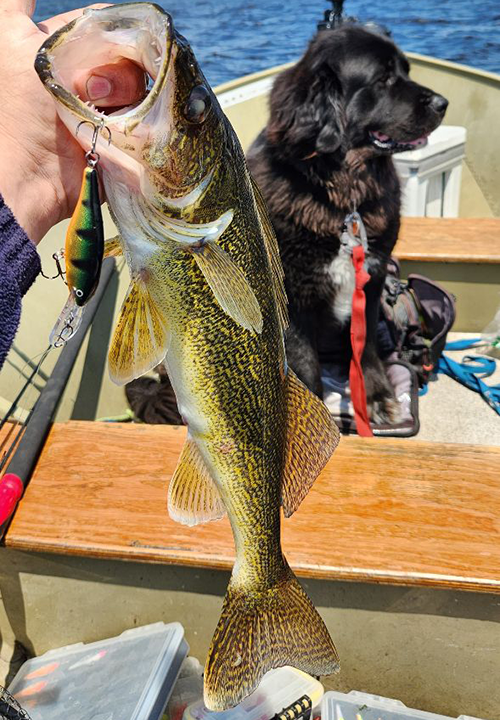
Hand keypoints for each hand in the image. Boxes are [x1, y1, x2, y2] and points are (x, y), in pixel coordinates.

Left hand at [0, 0, 145, 243]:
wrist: (38, 173)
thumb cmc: (22, 110)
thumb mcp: (10, 41)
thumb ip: (16, 4)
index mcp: (63, 50)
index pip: (103, 25)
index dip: (109, 32)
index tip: (102, 48)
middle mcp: (87, 75)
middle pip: (124, 53)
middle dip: (111, 71)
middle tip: (88, 93)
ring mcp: (107, 104)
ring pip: (138, 82)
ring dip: (121, 98)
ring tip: (98, 117)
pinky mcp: (122, 131)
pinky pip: (146, 112)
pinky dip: (135, 118)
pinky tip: (117, 127)